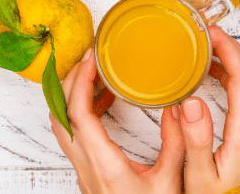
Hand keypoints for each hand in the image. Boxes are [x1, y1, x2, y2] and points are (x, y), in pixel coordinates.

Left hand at [50, 48, 185, 193]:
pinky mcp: (85, 169)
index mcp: (104, 164)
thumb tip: (179, 110)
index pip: (78, 114)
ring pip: (62, 123)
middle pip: (61, 113)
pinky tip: (103, 102)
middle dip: (70, 80)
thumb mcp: (170, 182)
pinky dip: (80, 110)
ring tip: (96, 75)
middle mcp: (85, 164)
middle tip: (89, 59)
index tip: (90, 59)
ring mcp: (81, 167)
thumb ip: (176, 145)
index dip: (79, 82)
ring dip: (72, 95)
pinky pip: (72, 132)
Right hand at [177, 25, 239, 193]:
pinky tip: (211, 73)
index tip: (212, 33)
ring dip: (234, 58)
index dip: (229, 51)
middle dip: (232, 47)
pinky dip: (232, 73)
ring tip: (207, 48)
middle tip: (207, 33)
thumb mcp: (198, 175)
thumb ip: (195, 139)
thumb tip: (191, 101)